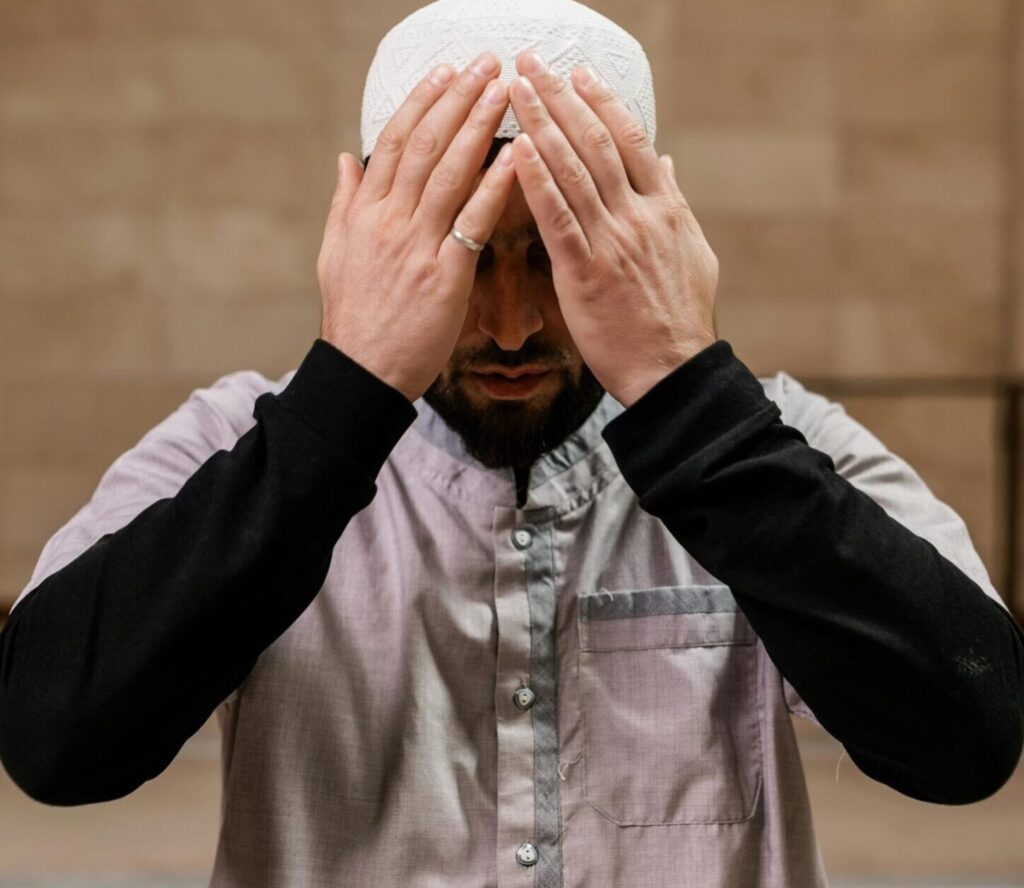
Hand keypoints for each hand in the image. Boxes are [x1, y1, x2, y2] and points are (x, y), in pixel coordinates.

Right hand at [317, 53, 516, 402]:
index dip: (421, 102)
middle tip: (486, 63)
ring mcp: (416, 247)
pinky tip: (517, 157)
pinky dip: (494, 187)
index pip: (392, 142)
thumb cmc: (354, 318)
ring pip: (448, 173)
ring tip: (504, 90)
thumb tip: (345, 159)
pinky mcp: (444, 276)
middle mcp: (388, 222)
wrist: (363, 372)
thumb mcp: (334, 254)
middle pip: (423, 145)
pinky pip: (472, 222)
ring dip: (478, 126)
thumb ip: (343, 203)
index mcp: (364, 214)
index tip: (444, 71)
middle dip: (457, 99)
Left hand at [507, 52, 718, 407]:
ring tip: (515, 88)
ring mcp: (612, 242)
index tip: (579, 74)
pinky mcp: (585, 273)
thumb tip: (667, 166)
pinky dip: (537, 181)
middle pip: (597, 143)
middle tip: (532, 61)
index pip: (632, 141)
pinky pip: (558, 218)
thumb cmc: (679, 320)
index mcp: (665, 210)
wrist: (674, 372)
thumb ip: (676, 205)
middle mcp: (639, 216)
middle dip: (561, 98)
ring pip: (574, 171)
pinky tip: (517, 151)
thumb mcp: (693, 254)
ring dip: (541, 124)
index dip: (603, 103)